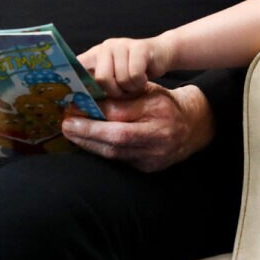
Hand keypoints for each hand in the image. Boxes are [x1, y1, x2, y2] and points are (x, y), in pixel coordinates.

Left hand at [61, 83, 213, 171]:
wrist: (193, 127)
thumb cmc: (166, 104)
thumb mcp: (149, 91)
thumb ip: (123, 96)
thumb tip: (89, 98)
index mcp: (159, 110)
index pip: (122, 113)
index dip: (96, 111)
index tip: (75, 106)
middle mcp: (159, 135)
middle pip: (117, 137)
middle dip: (87, 131)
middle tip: (66, 125)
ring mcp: (154, 155)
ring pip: (115, 153)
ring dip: (89, 143)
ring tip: (71, 134)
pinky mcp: (149, 168)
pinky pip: (120, 161)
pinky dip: (101, 152)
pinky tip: (87, 143)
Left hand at [78, 36, 170, 97]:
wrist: (160, 54)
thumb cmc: (135, 72)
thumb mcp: (113, 80)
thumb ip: (96, 88)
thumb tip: (78, 108)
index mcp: (93, 56)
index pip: (74, 66)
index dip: (72, 81)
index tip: (71, 101)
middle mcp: (104, 48)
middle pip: (101, 79)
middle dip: (114, 92)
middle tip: (123, 93)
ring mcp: (121, 45)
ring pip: (120, 79)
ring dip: (130, 89)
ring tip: (134, 85)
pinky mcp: (139, 47)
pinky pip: (134, 74)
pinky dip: (140, 82)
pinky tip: (143, 79)